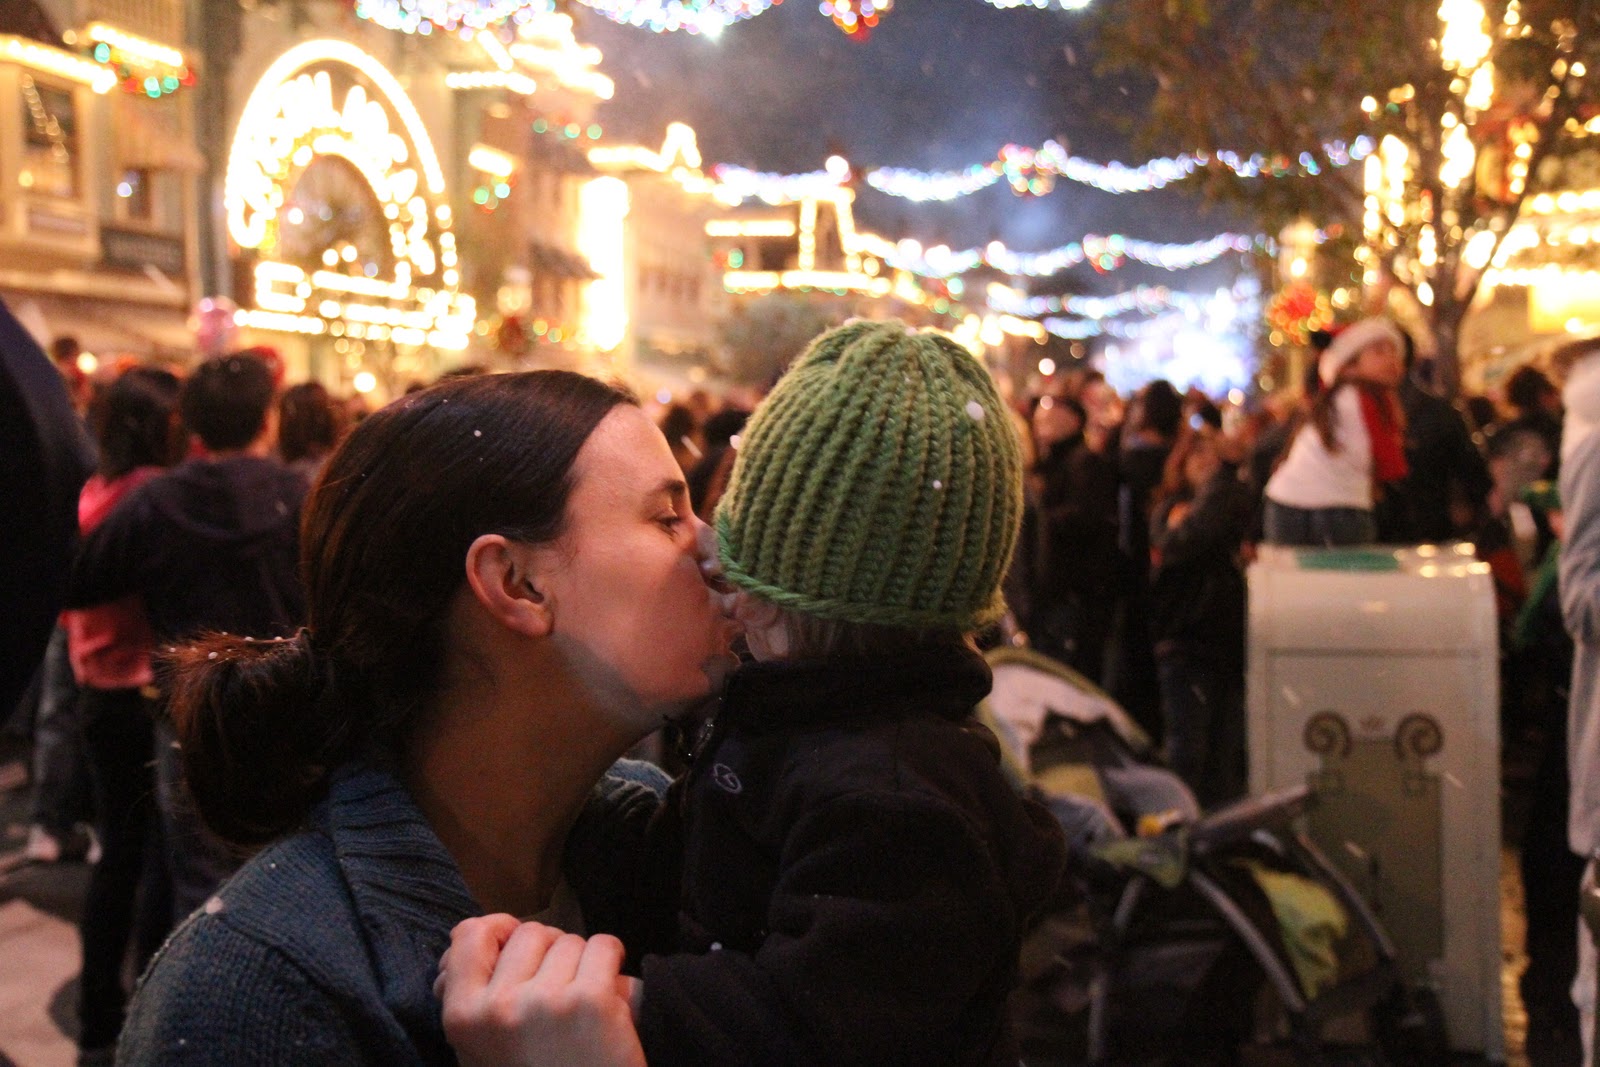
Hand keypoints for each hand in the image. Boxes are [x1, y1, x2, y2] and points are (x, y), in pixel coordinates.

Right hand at [437, 917, 644, 1066]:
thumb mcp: (480, 1049)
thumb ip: (467, 997)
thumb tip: (459, 943)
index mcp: (462, 1018)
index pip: (470, 934)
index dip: (498, 930)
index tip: (516, 944)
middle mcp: (499, 1007)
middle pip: (530, 933)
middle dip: (548, 952)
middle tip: (558, 992)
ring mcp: (545, 1002)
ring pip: (569, 940)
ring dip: (582, 962)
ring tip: (582, 1005)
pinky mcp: (591, 1000)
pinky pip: (604, 946)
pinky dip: (613, 962)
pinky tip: (610, 994)